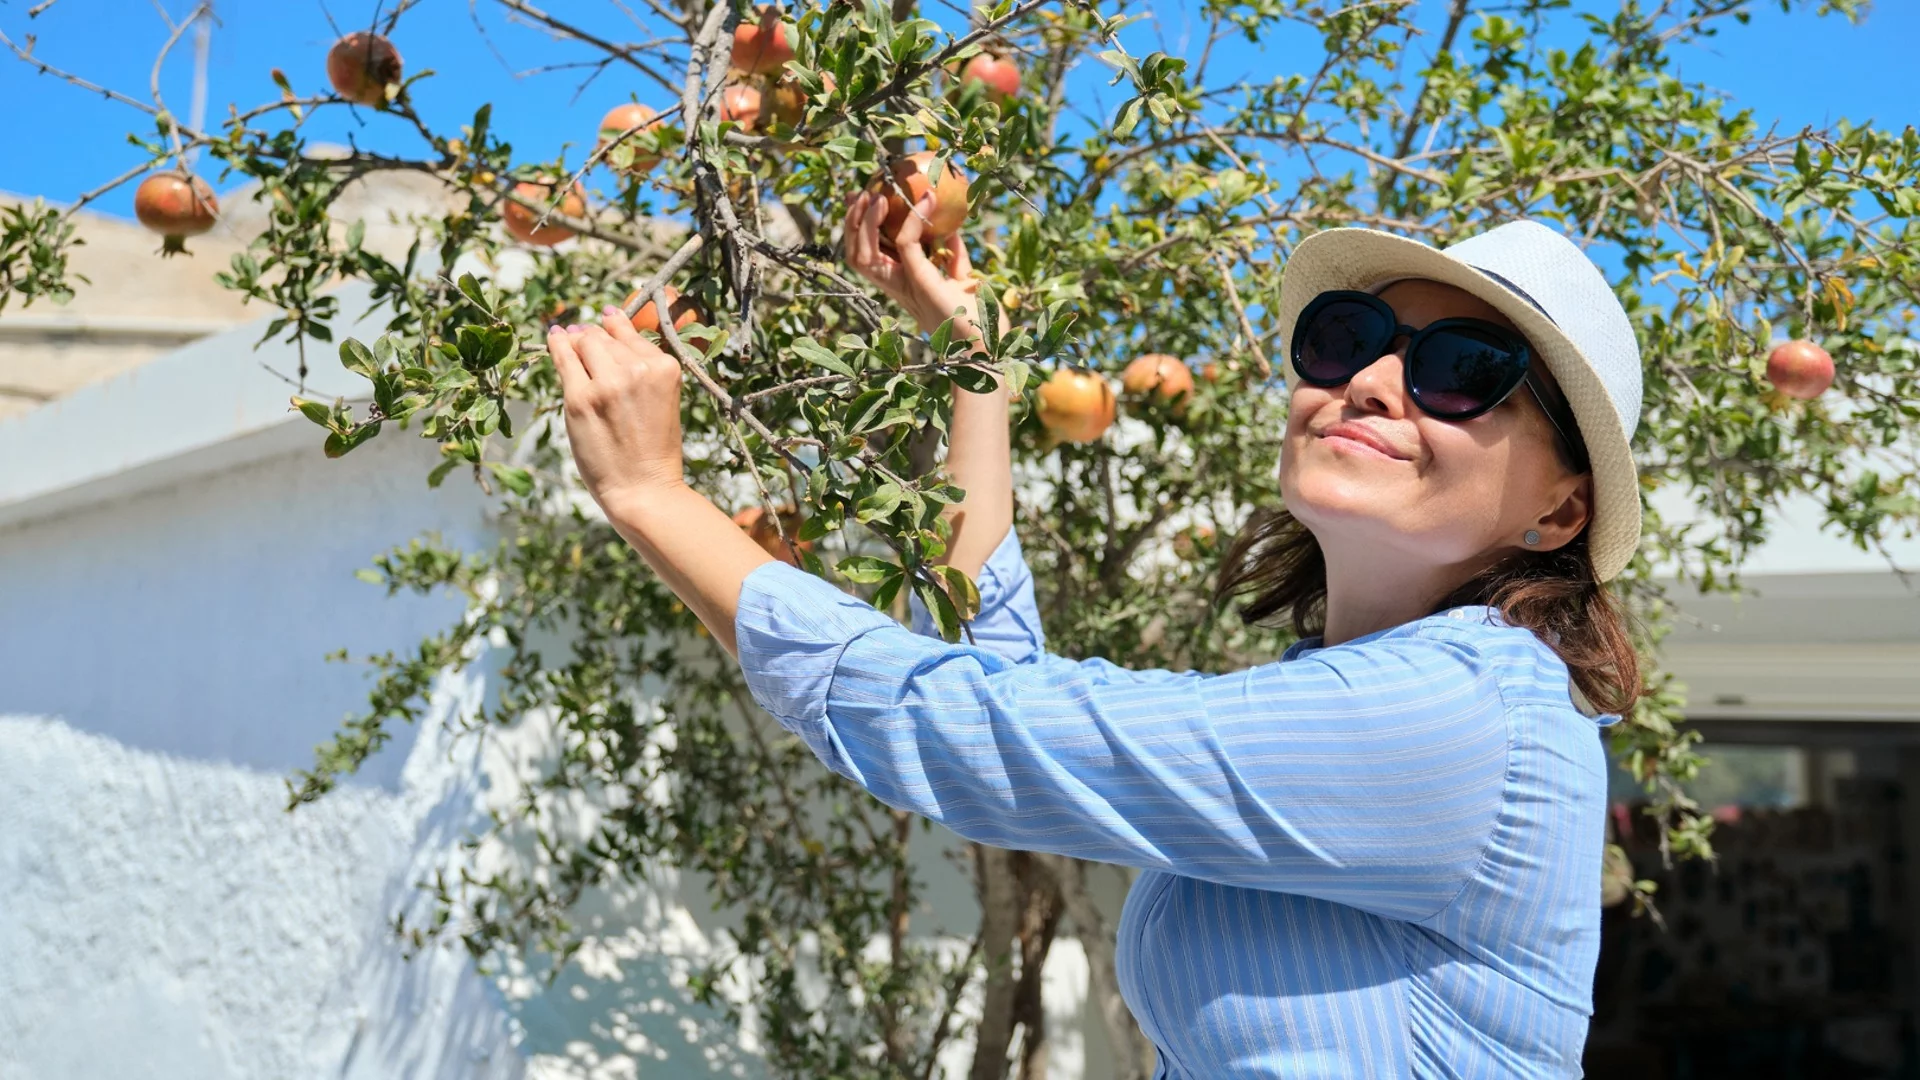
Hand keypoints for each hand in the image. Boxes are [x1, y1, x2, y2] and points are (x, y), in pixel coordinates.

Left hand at [547, 306, 687, 514]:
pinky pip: (563, 358)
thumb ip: (642, 367)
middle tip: (584, 341)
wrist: (644, 488)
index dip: (614, 326)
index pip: (630, 334)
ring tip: (569, 339)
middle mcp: (638, 370)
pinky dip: (556, 344)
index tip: (605, 319)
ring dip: (576, 341)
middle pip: (603, 337)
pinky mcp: (580, 398)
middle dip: (592, 338)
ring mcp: (607, 383)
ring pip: (584, 342)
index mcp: (665, 369)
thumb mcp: (662, 399)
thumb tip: (609, 322)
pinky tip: (554, 337)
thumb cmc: (652, 450)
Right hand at [845, 189, 990, 338]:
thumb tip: (952, 227)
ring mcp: (904, 285)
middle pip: (855, 256)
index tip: (865, 199)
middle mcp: (896, 287)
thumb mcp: (961, 278)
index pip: (868, 255)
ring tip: (877, 196)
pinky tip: (927, 199)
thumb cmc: (977, 315)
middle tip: (863, 193)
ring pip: (863, 255)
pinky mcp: (919, 280)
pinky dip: (912, 218)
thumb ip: (953, 255)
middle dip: (852, 223)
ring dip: (865, 223)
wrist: (985, 342)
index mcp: (901, 285)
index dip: (859, 229)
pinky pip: (906, 243)